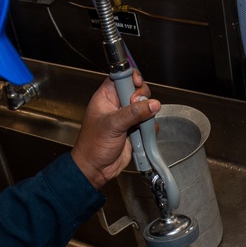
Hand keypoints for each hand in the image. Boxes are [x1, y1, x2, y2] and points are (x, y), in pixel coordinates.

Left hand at [71, 71, 159, 189]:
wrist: (96, 169)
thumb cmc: (93, 146)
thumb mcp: (112, 125)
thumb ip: (133, 113)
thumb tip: (152, 104)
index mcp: (106, 97)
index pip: (121, 77)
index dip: (131, 77)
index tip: (137, 83)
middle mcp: (117, 104)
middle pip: (137, 90)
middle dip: (142, 98)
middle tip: (138, 106)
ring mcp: (127, 117)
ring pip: (145, 106)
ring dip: (147, 114)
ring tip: (140, 124)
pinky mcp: (135, 129)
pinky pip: (148, 122)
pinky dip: (150, 127)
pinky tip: (143, 133)